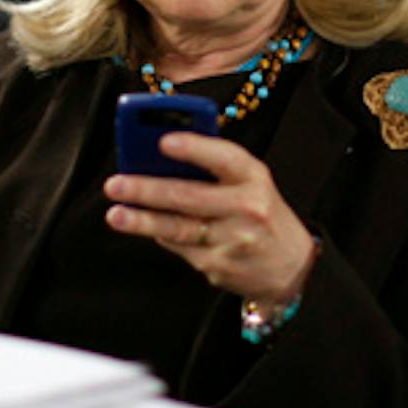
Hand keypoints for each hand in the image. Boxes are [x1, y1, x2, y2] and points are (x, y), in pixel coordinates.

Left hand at [103, 131, 316, 304]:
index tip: (164, 141)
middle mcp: (246, 208)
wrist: (292, 266)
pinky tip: (145, 227)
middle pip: (189, 197)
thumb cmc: (261, 214)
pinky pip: (180, 247)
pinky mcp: (218, 266)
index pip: (225, 158)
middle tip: (116, 184)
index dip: (194, 148)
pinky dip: (160, 235)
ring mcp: (232, 240)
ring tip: (116, 215)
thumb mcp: (250, 183)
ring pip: (177, 228)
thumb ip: (214, 168)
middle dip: (147, 190)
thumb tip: (157, 157)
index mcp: (254, 178)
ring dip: (141, 221)